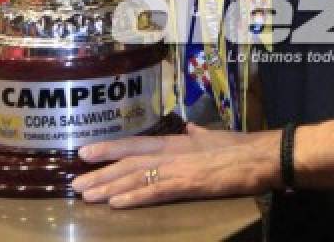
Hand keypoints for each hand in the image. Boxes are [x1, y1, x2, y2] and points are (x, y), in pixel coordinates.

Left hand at [72, 123, 281, 207]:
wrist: (259, 155)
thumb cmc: (240, 147)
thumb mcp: (213, 136)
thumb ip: (197, 134)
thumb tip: (190, 129)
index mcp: (175, 141)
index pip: (134, 143)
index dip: (108, 148)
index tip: (84, 152)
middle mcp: (170, 152)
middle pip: (128, 161)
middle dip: (100, 172)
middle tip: (75, 182)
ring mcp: (177, 168)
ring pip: (135, 176)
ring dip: (108, 186)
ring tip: (86, 194)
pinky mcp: (187, 185)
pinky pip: (154, 191)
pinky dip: (133, 197)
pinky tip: (115, 203)